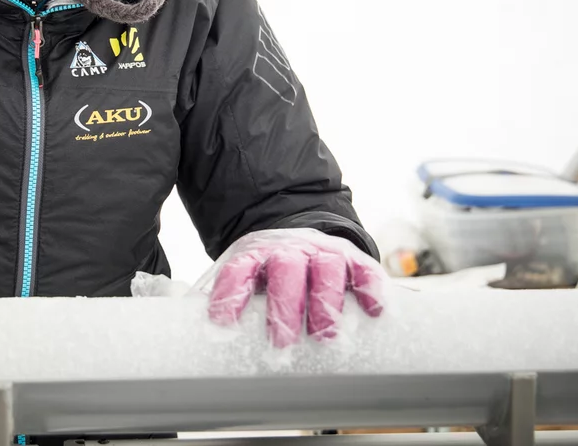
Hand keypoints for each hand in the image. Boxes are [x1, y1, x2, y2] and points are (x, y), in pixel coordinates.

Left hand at [204, 228, 384, 346]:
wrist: (305, 233)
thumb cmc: (271, 273)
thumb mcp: (247, 279)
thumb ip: (231, 301)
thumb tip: (203, 337)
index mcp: (256, 254)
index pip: (239, 269)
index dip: (229, 293)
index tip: (221, 323)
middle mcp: (289, 250)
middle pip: (285, 269)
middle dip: (284, 306)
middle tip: (282, 344)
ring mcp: (323, 252)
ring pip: (325, 268)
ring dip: (325, 302)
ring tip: (325, 336)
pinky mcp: (354, 259)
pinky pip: (364, 269)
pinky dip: (370, 288)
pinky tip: (373, 311)